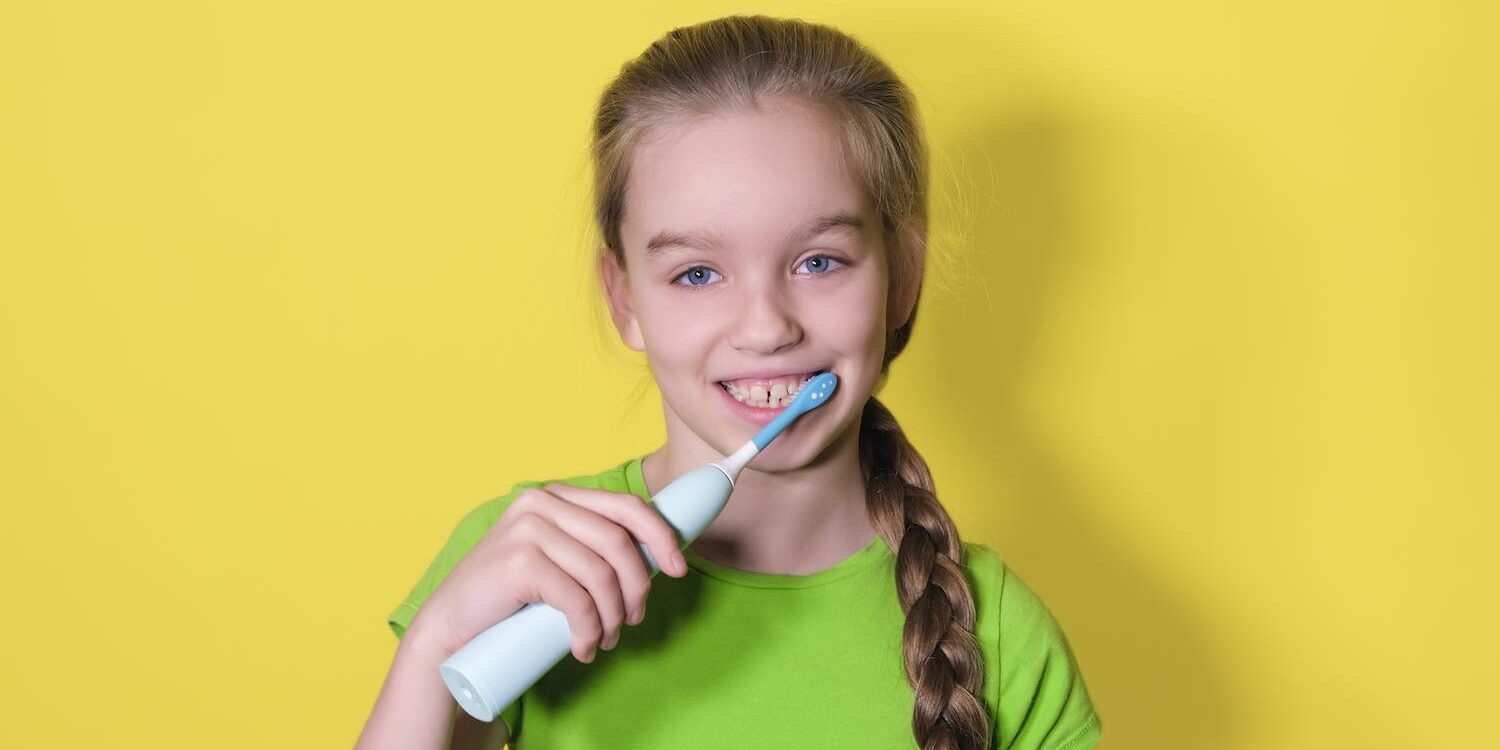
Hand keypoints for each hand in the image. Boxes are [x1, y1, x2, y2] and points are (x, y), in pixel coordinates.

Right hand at [410, 483, 687, 662]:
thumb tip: (652, 559)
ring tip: (604, 639)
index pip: (625, 506)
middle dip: (638, 587)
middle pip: (619, 542)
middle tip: (633, 620)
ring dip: (613, 617)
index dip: (660, 536)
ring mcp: (528, 529)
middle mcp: (542, 502)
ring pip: (602, 574)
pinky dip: (589, 629)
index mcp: (556, 495)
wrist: (452, 624)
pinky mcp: (519, 562)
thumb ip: (588, 546)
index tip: (678, 570)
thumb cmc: (509, 596)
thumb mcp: (554, 558)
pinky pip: (577, 599)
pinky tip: (583, 646)